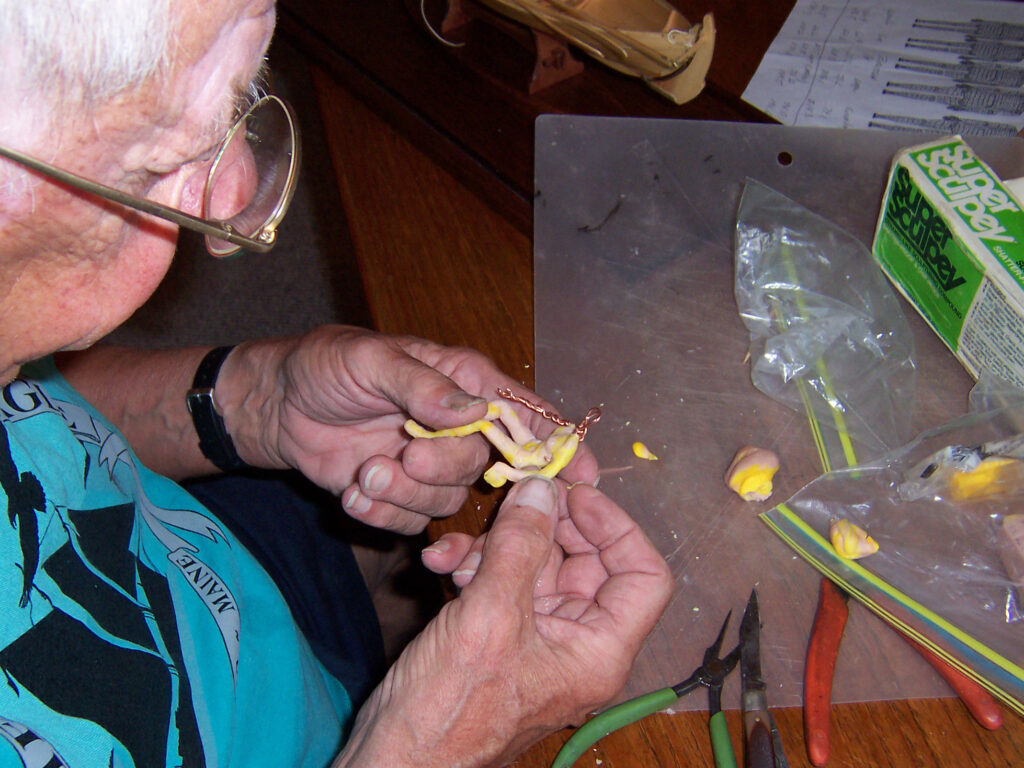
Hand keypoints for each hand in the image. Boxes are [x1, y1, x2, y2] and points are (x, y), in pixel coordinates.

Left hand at [221, 325, 598, 532]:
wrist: (278, 405)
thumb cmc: (326, 366)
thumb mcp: (369, 361)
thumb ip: (421, 384)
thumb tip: (473, 410)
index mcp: (463, 384)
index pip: (524, 414)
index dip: (557, 444)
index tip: (584, 476)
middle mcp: (456, 429)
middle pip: (483, 467)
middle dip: (441, 469)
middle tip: (401, 455)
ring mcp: (428, 468)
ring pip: (445, 502)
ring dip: (402, 494)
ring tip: (363, 472)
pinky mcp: (399, 498)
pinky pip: (410, 523)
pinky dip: (380, 514)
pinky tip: (351, 491)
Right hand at [333, 476, 673, 767]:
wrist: (396, 757)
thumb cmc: (451, 709)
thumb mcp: (489, 619)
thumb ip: (519, 548)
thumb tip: (542, 490)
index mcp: (598, 650)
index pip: (643, 576)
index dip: (616, 528)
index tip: (575, 494)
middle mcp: (576, 642)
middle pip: (585, 561)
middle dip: (543, 526)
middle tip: (511, 494)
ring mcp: (536, 636)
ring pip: (536, 565)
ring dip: (496, 544)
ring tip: (455, 549)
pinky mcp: (499, 632)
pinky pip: (502, 582)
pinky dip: (474, 564)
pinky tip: (439, 562)